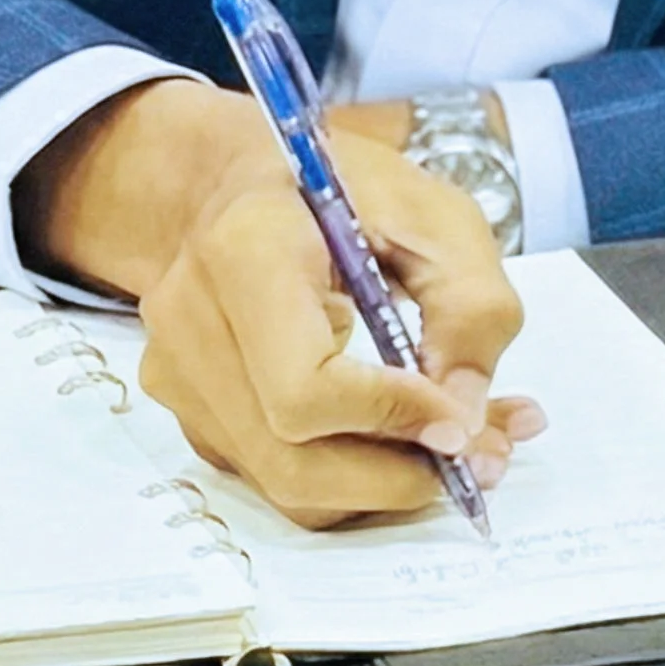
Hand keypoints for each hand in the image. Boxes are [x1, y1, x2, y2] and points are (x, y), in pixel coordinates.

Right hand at [14, 79, 541, 526]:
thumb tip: (464, 419)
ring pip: (287, 486)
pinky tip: (403, 437)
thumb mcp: (433, 212)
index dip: (389, 414)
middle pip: (292, 461)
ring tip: (458, 446)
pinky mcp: (191, 414)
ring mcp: (180, 379)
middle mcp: (193, 325)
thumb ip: (470, 305)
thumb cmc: (336, 184)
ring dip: (384, 486)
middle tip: (483, 456)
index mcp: (247, 251)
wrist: (225, 179)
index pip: (303, 386)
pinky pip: (276, 476)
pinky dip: (350, 477)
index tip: (462, 415)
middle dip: (398, 476)